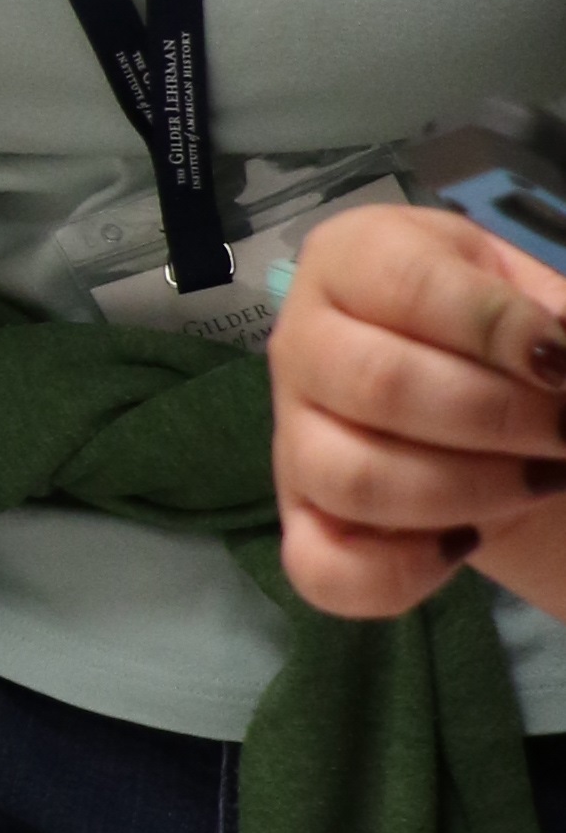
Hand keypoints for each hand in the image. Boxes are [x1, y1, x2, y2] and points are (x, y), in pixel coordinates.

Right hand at [271, 202, 565, 617]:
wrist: (497, 408)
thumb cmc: (509, 340)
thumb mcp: (541, 301)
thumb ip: (558, 313)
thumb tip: (561, 352)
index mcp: (350, 259)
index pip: (410, 287)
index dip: (497, 329)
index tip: (562, 360)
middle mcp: (300, 343)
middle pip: (379, 386)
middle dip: (500, 417)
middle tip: (564, 427)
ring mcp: (292, 439)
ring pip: (355, 479)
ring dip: (471, 491)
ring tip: (540, 479)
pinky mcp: (303, 524)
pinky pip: (324, 569)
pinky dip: (401, 572)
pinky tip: (465, 543)